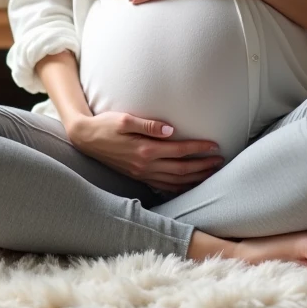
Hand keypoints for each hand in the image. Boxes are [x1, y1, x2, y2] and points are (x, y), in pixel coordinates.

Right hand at [67, 112, 223, 193]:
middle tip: (220, 161)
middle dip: (203, 166)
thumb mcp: (125, 119)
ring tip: (211, 173)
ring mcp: (142, 174)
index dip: (198, 149)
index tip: (214, 145)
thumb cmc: (106, 125)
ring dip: (195, 178)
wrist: (86, 138)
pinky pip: (163, 187)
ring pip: (175, 181)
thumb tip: (170, 130)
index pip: (179, 151)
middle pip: (181, 169)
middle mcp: (145, 165)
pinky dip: (179, 188)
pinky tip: (190, 185)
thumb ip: (148, 125)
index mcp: (144, 150)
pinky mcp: (138, 176)